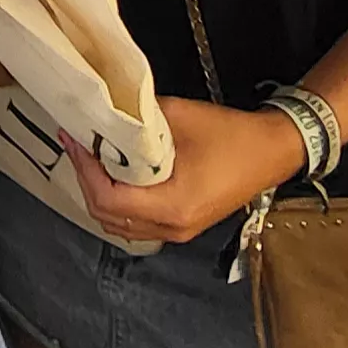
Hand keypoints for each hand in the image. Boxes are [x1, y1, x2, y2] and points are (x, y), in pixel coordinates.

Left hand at [66, 96, 307, 246]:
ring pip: (120, 224)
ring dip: (100, 193)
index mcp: (171, 206)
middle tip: (77, 145)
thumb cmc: (231, 136)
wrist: (273, 151)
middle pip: (108, 217)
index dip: (85, 169)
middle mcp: (171, 228)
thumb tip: (105, 114)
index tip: (75, 139)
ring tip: (90, 158)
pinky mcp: (182, 227)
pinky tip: (115, 174)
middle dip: (86, 181)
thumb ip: (138, 120)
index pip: (109, 198)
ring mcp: (177, 233)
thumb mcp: (180, 117)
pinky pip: (136, 223)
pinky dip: (118, 201)